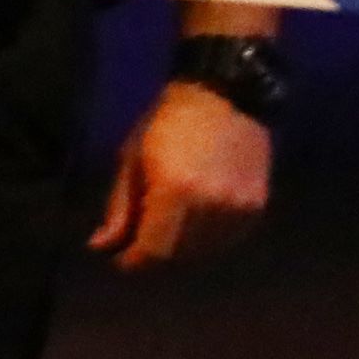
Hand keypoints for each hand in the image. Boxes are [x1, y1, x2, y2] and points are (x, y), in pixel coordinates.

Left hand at [90, 78, 272, 271]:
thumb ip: (119, 207)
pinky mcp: (257, 208)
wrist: (226, 97)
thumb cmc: (168, 122)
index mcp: (175, 191)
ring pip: (204, 252)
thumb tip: (101, 246)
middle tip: (139, 243)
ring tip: (165, 230)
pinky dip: (207, 240)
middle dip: (155, 255)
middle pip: (179, 255)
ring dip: (181, 250)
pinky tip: (194, 224)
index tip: (120, 261)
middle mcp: (211, 206)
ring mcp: (238, 209)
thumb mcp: (132, 157)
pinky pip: (227, 240)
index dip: (135, 262)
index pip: (155, 250)